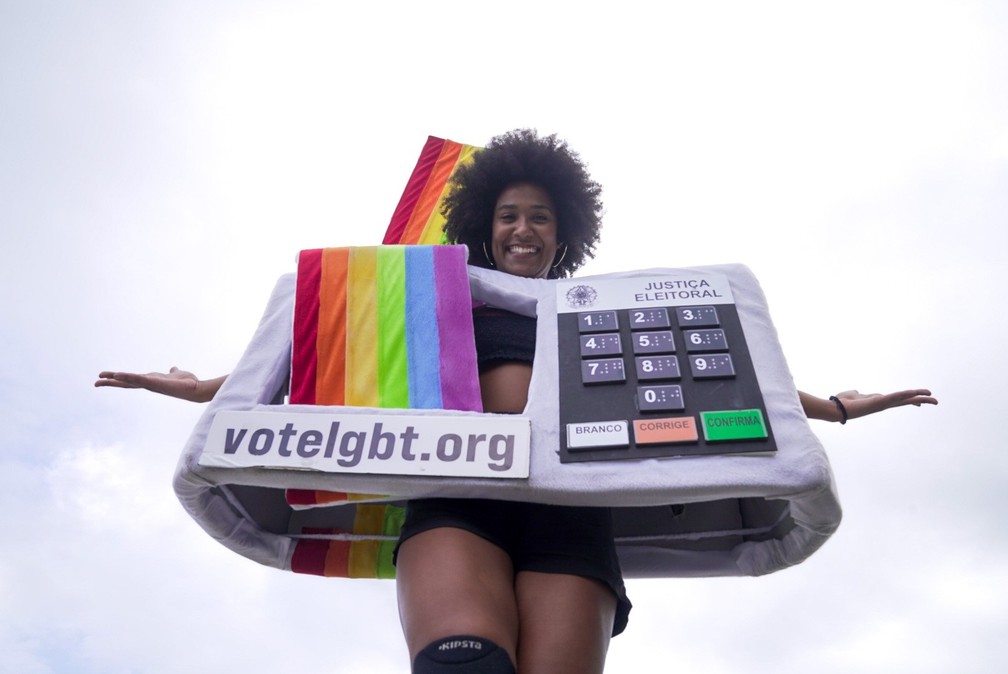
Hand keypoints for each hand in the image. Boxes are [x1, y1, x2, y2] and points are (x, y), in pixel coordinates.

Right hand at [94, 367, 222, 402]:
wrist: (196, 388)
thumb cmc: (186, 383)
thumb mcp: (177, 374)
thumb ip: (173, 372)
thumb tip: (174, 368)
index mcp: (151, 381)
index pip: (131, 380)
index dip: (119, 379)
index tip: (107, 377)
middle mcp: (149, 384)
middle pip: (126, 383)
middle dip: (111, 383)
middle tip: (96, 382)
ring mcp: (151, 384)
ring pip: (130, 381)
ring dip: (116, 379)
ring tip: (103, 377)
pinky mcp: (155, 383)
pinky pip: (139, 379)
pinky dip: (129, 377)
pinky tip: (119, 375)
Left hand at [833, 388, 937, 420]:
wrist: (836, 408)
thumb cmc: (843, 403)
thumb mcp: (853, 395)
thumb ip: (856, 393)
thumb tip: (855, 392)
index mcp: (879, 401)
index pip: (898, 400)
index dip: (910, 400)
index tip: (921, 402)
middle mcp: (883, 404)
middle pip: (906, 401)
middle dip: (921, 400)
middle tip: (936, 401)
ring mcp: (882, 404)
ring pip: (903, 399)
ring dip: (917, 397)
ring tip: (930, 396)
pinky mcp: (877, 402)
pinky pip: (893, 397)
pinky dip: (903, 394)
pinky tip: (913, 392)